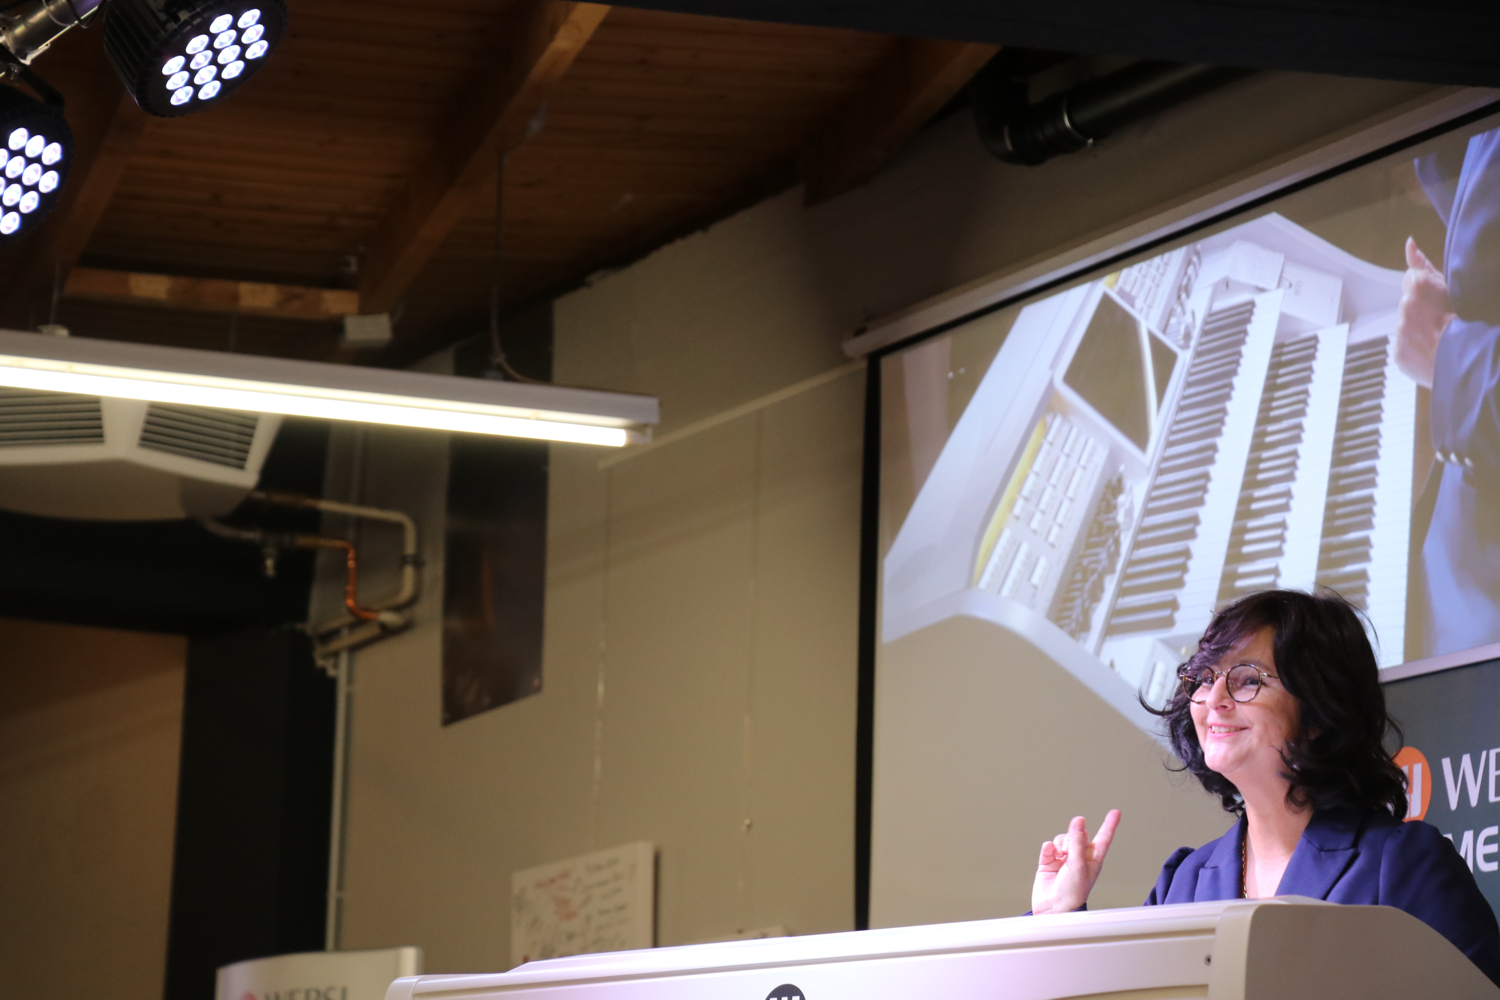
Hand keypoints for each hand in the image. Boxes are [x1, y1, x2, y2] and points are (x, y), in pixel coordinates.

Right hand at [1031, 810, 1119, 914]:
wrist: (1053, 909)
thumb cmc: (1072, 894)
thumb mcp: (1078, 865)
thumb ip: (1078, 841)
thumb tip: (1079, 821)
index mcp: (1093, 860)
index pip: (1103, 838)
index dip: (1109, 825)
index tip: (1115, 812)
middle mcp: (1079, 858)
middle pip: (1078, 834)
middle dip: (1073, 837)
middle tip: (1070, 848)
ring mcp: (1063, 860)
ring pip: (1062, 838)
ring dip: (1060, 844)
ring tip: (1060, 858)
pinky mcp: (1048, 862)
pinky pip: (1048, 846)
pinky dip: (1048, 849)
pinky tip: (1050, 856)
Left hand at [1395, 236, 1454, 388]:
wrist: (1467, 356)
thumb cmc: (1464, 316)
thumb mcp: (1449, 284)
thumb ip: (1424, 265)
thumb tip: (1408, 243)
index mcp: (1417, 286)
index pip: (1413, 277)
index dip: (1427, 288)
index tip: (1437, 297)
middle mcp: (1404, 306)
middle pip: (1409, 302)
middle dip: (1421, 308)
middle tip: (1443, 318)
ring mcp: (1400, 331)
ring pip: (1407, 325)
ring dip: (1419, 328)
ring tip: (1441, 336)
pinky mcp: (1399, 352)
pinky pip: (1406, 346)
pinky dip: (1416, 347)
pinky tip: (1433, 350)